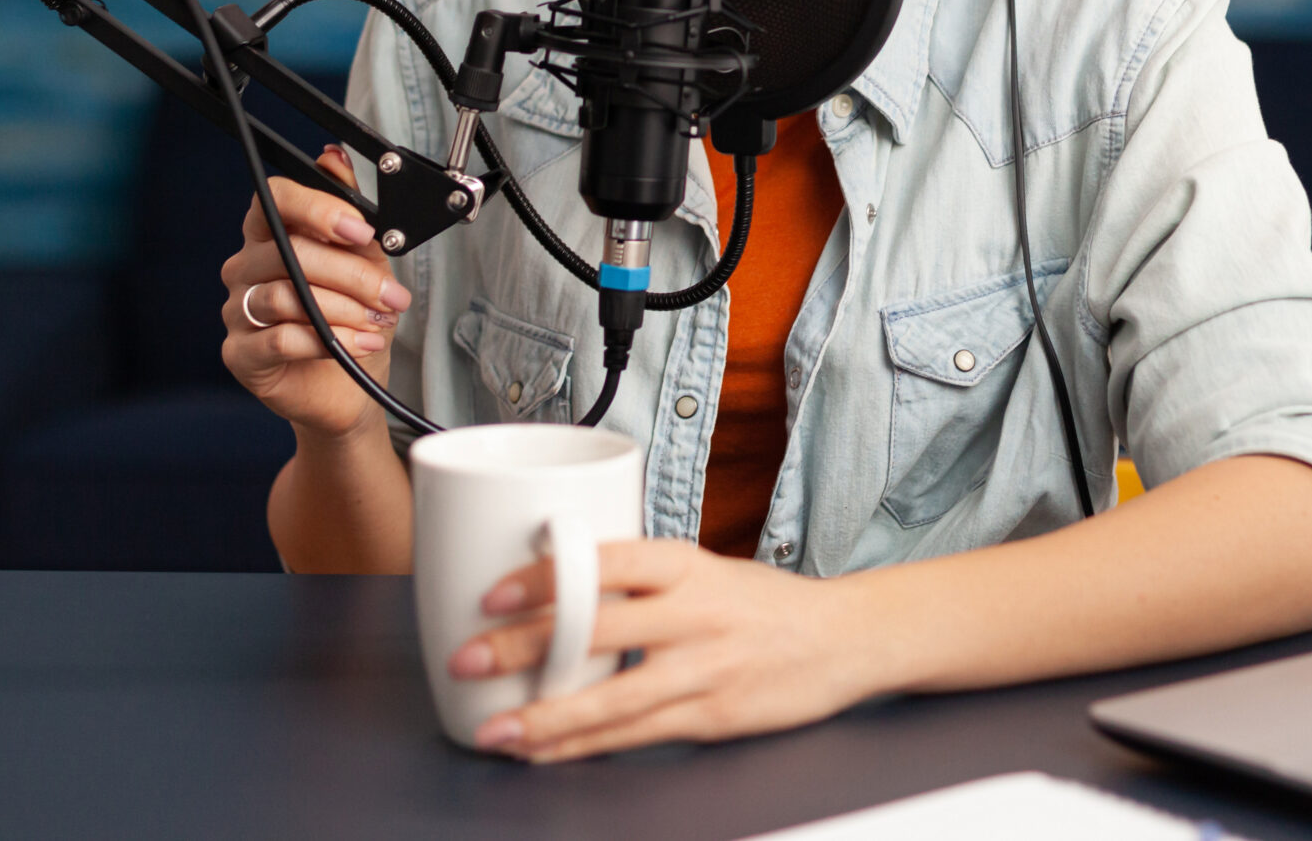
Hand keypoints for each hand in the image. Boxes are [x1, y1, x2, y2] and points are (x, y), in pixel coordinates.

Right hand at [220, 146, 410, 437]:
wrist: (350, 387)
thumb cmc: (352, 320)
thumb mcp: (365, 261)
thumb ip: (349, 212)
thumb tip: (334, 156)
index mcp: (271, 235)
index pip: (274, 199)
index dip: (317, 209)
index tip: (360, 230)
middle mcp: (246, 267)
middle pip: (291, 252)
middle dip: (353, 274)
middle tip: (391, 295)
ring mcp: (238, 311)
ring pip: (287, 296)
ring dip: (345, 310)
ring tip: (377, 322)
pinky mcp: (240, 354)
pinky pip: (280, 338)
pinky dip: (327, 341)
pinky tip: (356, 345)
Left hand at [451, 540, 880, 760]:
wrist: (844, 639)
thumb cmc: (763, 604)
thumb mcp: (705, 571)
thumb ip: (639, 581)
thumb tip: (552, 589)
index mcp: (687, 564)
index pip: (608, 561)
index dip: (548, 576)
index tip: (493, 592)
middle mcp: (695, 613)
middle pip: (598, 630)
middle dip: (525, 648)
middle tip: (467, 660)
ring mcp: (705, 669)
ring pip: (613, 699)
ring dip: (546, 717)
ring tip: (495, 730)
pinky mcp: (712, 716)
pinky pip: (635, 736)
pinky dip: (583, 746)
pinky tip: (544, 751)